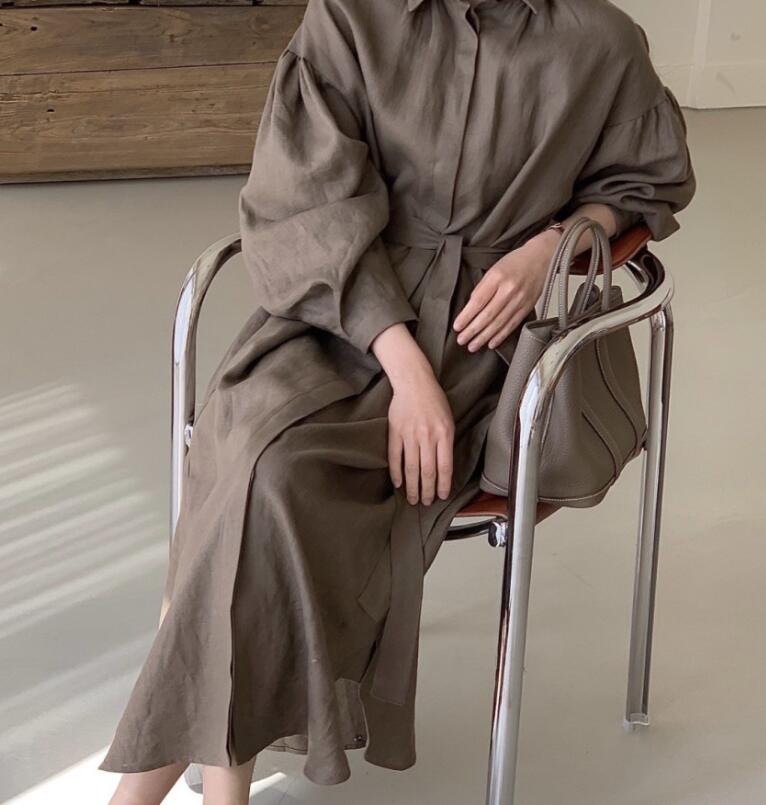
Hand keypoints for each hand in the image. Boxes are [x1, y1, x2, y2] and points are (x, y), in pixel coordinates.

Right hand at [387, 367, 454, 504]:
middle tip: (425, 503)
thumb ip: (446, 443)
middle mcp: (427, 436)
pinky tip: (399, 483)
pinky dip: (396, 472)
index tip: (441, 496)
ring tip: (413, 498)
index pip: (444, 466)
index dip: (443, 484)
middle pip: (427, 471)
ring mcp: (410, 434)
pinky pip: (395, 457)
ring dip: (412, 486)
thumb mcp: (448, 421)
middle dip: (427, 490)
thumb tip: (443, 468)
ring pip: (411, 467)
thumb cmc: (434, 401)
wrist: (414, 383)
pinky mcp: (395, 432)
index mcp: (444, 434)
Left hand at [452, 232, 556, 351]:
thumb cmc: (516, 262)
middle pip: (487, 315)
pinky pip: (512, 325)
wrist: (541, 258)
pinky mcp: (527, 307)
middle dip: (472, 330)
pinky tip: (491, 343)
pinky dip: (500, 336)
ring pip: (499, 323)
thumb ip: (482, 288)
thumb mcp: (494, 269)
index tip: (457, 327)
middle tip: (461, 340)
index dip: (466, 317)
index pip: (478, 301)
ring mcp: (520, 300)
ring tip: (473, 345)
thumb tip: (470, 308)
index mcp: (497, 277)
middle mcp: (509, 290)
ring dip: (484, 337)